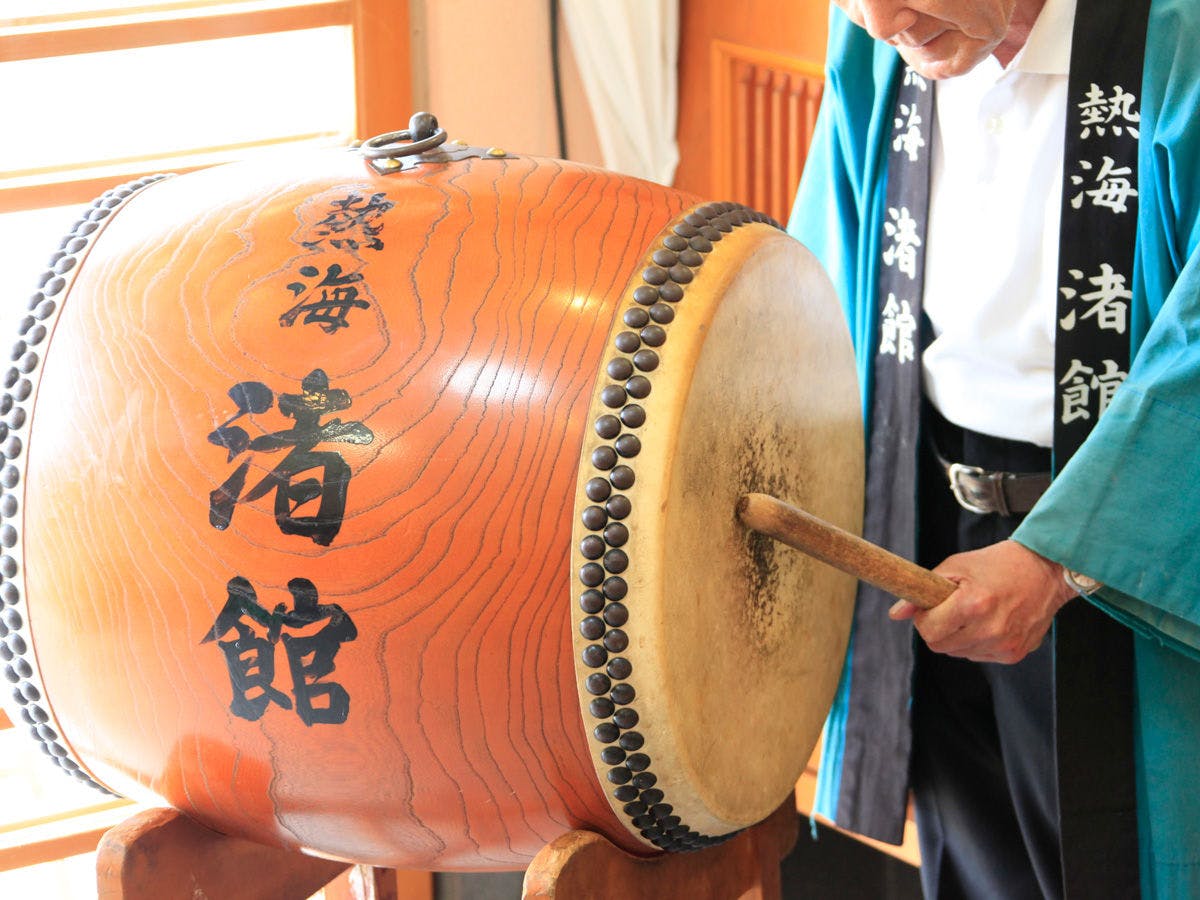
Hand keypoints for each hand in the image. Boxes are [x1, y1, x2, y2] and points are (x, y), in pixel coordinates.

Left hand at [888, 540, 1075, 662]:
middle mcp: (990, 630)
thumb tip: (896, 614)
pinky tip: (988, 622)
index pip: (929, 631)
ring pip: (958, 653)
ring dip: (957, 637)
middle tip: (949, 610)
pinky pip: (979, 656)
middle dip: (937, 629)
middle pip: (940, 646)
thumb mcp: (956, 566)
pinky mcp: (1014, 654)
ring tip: (972, 613)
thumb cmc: (996, 564)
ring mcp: (1004, 645)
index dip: (923, 619)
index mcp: (973, 605)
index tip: (929, 607)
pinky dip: (976, 642)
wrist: (1044, 570)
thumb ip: (923, 589)